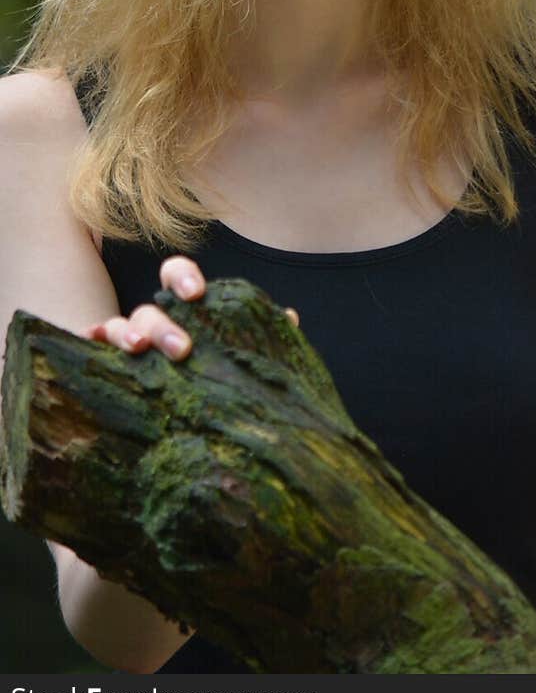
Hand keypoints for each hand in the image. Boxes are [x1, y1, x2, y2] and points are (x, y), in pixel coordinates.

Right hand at [79, 257, 299, 361]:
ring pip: (120, 326)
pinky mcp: (113, 369)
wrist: (207, 419)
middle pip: (150, 308)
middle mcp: (156, 321)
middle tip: (183, 349)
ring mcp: (132, 344)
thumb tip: (287, 319)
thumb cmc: (223, 376)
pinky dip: (92, 343)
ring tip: (137, 349)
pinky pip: (95, 352)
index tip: (196, 295)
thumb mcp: (243, 355)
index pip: (176, 274)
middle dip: (163, 324)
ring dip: (126, 332)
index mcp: (186, 309)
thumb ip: (260, 337)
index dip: (182, 277)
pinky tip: (91, 345)